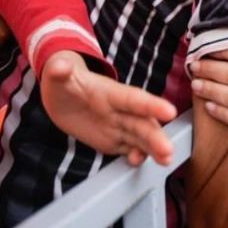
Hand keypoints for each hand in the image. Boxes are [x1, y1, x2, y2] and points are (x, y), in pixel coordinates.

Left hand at [40, 51, 177, 165]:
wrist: (62, 96)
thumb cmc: (63, 81)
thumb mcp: (58, 73)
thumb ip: (60, 70)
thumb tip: (60, 65)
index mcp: (111, 93)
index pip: (134, 99)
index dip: (151, 106)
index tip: (170, 112)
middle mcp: (120, 110)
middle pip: (142, 123)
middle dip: (156, 136)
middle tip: (168, 150)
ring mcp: (118, 126)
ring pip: (140, 138)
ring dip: (154, 149)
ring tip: (166, 160)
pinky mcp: (113, 140)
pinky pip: (127, 149)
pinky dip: (135, 156)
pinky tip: (137, 162)